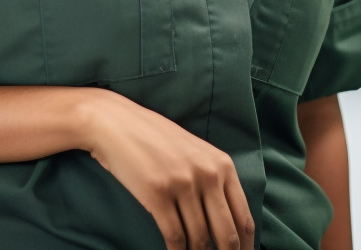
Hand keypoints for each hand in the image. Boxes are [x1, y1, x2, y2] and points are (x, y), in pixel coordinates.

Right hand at [80, 89, 254, 249]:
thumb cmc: (154, 137)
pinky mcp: (158, 194)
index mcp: (221, 164)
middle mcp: (207, 174)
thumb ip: (214, 180)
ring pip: (199, 240)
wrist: (116, 122)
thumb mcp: (194, 152)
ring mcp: (182, 184)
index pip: (243, 219)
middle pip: (226, 235)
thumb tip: (227, 224)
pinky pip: (175, 237)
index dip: (244, 248)